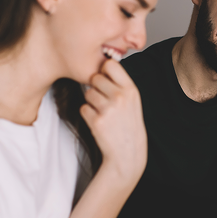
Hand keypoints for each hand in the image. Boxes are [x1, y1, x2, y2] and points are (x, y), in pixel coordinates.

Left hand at [80, 59, 146, 181]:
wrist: (128, 152)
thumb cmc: (128, 124)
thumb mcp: (133, 101)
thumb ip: (120, 84)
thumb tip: (102, 65)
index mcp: (131, 89)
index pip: (111, 64)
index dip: (104, 70)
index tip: (105, 78)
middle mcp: (120, 97)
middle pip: (96, 78)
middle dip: (97, 87)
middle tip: (105, 101)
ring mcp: (108, 109)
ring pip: (88, 93)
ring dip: (91, 102)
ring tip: (104, 113)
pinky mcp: (96, 121)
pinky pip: (83, 108)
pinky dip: (88, 114)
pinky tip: (100, 122)